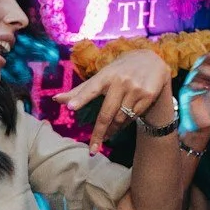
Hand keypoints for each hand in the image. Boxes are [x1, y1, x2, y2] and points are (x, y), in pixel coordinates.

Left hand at [59, 47, 175, 148]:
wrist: (152, 60)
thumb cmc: (119, 70)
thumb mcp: (102, 76)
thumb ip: (80, 90)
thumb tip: (57, 100)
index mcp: (106, 75)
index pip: (90, 88)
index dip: (80, 98)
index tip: (71, 107)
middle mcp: (120, 81)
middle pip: (106, 113)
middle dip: (98, 133)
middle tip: (92, 149)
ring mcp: (135, 89)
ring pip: (120, 119)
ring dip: (112, 130)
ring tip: (107, 135)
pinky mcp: (148, 95)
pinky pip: (133, 117)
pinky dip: (125, 124)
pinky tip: (121, 125)